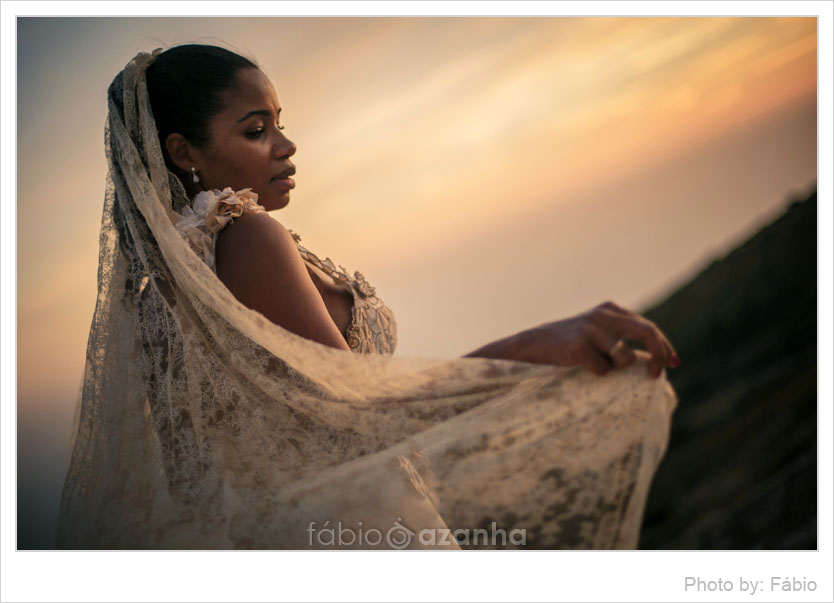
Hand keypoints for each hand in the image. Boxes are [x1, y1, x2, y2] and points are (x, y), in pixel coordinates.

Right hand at [470, 301, 679, 378]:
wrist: (531, 345)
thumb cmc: (568, 344)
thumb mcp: (597, 334)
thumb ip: (622, 339)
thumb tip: (656, 361)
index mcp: (611, 310)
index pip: (648, 327)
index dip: (664, 347)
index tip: (674, 364)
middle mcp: (604, 315)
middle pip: (647, 331)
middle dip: (659, 354)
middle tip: (659, 375)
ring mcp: (591, 329)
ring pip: (625, 357)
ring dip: (615, 368)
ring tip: (594, 365)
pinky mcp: (579, 346)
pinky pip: (603, 370)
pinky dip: (596, 373)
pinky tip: (579, 366)